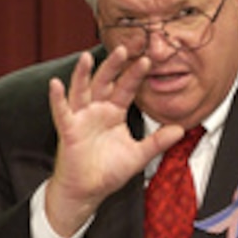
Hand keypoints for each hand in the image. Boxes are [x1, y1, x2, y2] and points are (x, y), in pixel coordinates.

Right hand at [45, 46, 184, 235]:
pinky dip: (57, 98)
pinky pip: (62, 111)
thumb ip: (158, 141)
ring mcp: (81, 117)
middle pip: (105, 81)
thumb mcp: (139, 155)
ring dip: (84, 74)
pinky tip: (55, 84)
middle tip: (125, 47)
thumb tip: (181, 129)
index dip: (135, 74)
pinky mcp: (69, 130)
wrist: (88, 190)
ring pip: (82, 90)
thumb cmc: (109, 171)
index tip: (148, 59)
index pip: (126, 88)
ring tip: (87, 57)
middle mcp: (97, 109)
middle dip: (114, 65)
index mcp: (114, 112)